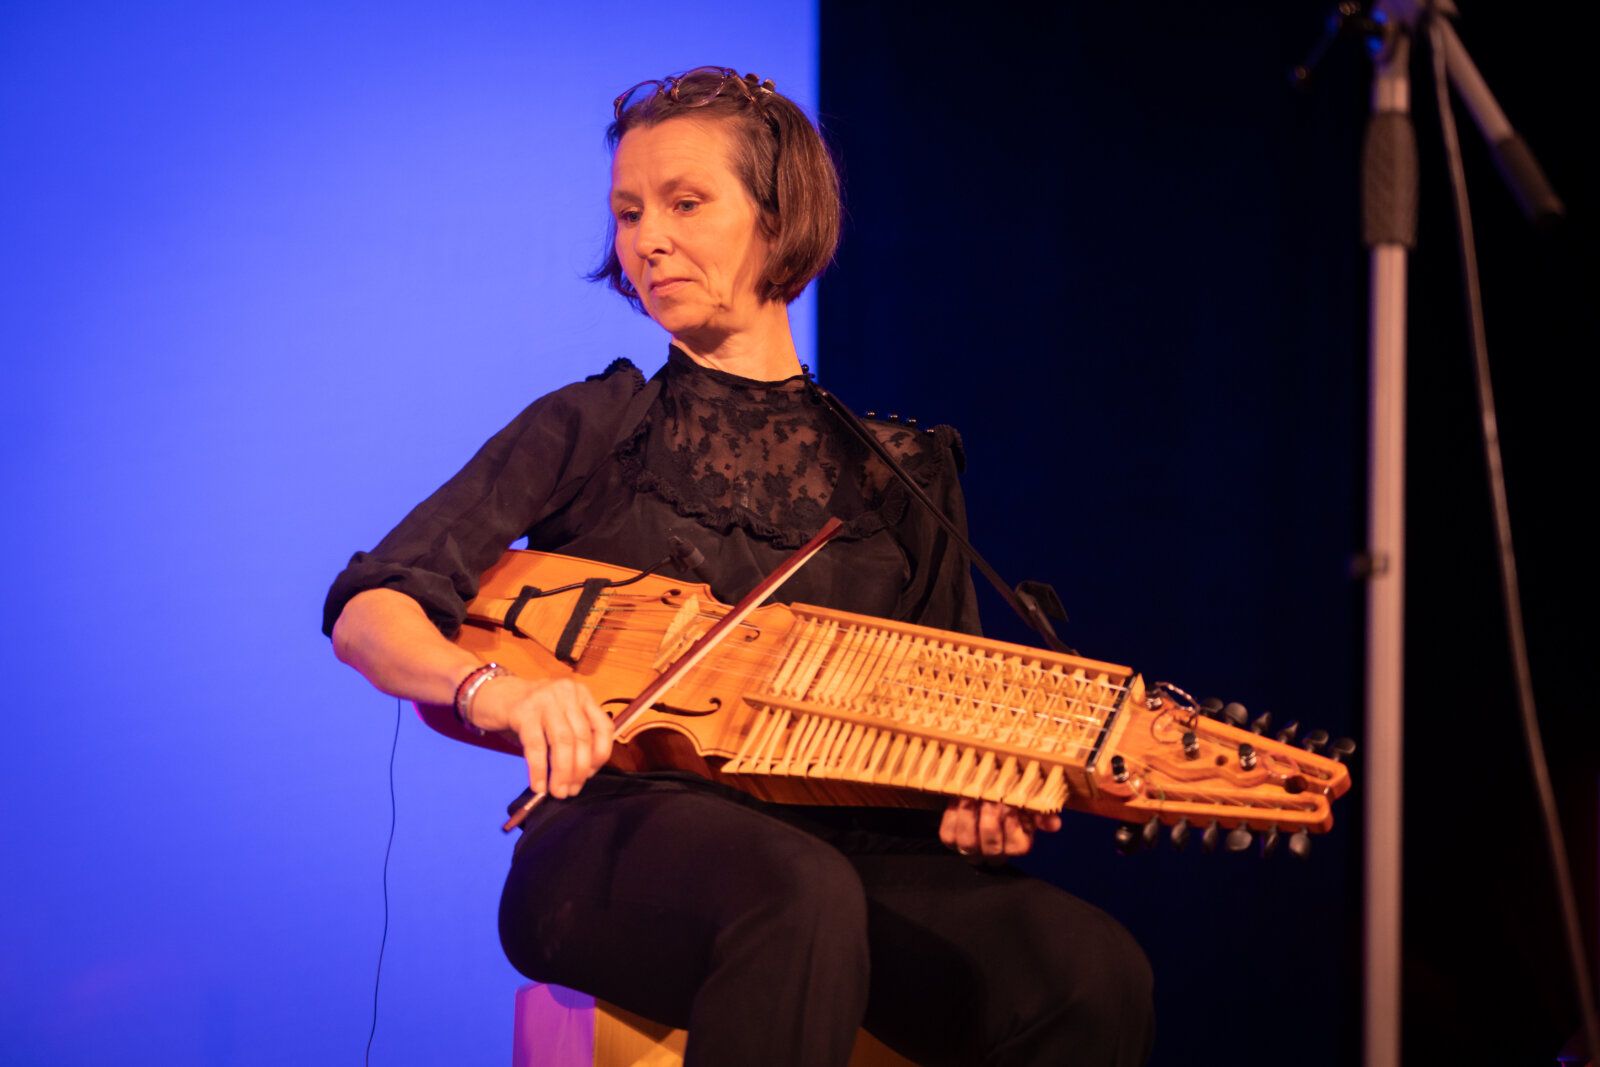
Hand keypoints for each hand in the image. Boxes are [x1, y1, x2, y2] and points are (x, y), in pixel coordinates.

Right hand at [466, 675, 613, 798]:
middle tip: (571, 791)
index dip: (599, 755)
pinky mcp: (523, 710)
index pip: (603, 727)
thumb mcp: (557, 717)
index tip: (590, 775)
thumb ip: (572, 736)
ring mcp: (545, 699)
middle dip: (579, 770)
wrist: (491, 694)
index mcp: (581, 694)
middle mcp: (566, 692)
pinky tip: (538, 785)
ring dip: (562, 772)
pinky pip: (536, 746)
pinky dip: (539, 770)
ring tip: (557, 791)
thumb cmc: (528, 712)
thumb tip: (582, 774)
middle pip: (582, 737)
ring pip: (562, 742)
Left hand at [939, 798, 1062, 860]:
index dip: (1012, 826)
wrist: (982, 787)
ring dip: (969, 816)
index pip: (1017, 847)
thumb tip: (1054, 824)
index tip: (1010, 805)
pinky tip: (958, 800)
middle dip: (990, 818)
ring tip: (972, 796)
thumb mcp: (1028, 801)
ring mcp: (971, 848)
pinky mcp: (951, 839)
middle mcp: (994, 853)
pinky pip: (949, 835)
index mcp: (1018, 845)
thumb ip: (1041, 812)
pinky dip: (952, 816)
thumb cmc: (1009, 794)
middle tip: (990, 797)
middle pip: (991, 846)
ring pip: (968, 842)